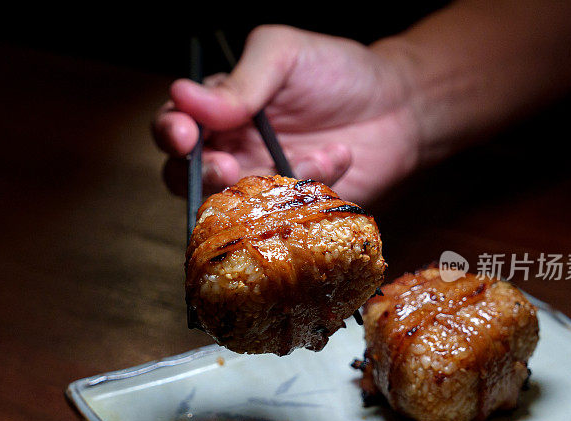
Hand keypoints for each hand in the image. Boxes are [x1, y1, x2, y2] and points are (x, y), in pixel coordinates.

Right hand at [152, 25, 419, 205]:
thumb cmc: (337, 72)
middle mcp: (231, 150)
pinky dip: (309, 186)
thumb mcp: (285, 55)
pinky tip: (339, 156)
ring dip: (260, 188)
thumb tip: (184, 97)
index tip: (186, 135)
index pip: (174, 125)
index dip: (172, 132)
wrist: (398, 107)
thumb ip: (240, 80)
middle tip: (228, 168)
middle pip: (186, 176)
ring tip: (304, 161)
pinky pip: (280, 214)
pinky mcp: (289, 211)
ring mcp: (259, 186)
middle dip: (201, 174)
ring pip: (230, 205)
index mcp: (219, 109)